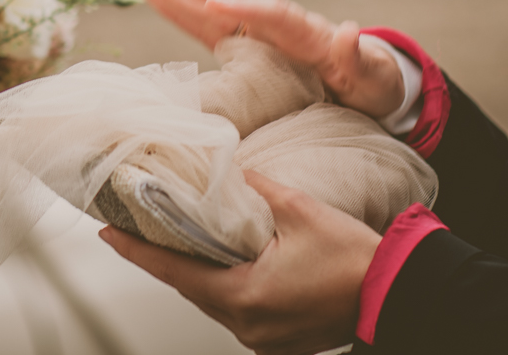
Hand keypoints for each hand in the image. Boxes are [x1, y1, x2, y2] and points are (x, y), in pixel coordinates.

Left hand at [99, 171, 377, 354]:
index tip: (106, 232)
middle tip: (134, 228)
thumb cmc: (355, 258)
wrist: (400, 295)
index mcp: (243, 296)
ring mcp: (263, 338)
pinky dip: (223, 286)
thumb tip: (229, 169)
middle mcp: (247, 325)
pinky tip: (220, 264)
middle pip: (190, 287)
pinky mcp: (279, 341)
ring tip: (174, 240)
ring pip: (213, 300)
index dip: (136, 250)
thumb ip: (256, 189)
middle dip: (163, 257)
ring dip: (195, 273)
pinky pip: (237, 310)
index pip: (173, 270)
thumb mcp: (301, 211)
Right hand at [132, 0, 405, 119]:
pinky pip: (207, 25)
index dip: (247, 9)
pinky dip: (181, 10)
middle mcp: (277, 22)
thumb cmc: (372, 83)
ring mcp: (258, 29)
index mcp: (308, 32)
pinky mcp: (245, 42)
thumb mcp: (373, 76)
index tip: (217, 2)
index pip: (274, 15)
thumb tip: (347, 31)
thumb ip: (357, 57)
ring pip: (214, 4)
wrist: (369, 83)